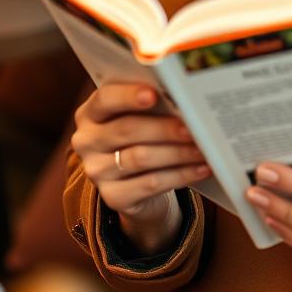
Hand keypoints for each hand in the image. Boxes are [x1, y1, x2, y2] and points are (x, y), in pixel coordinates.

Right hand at [71, 84, 210, 253]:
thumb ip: (154, 104)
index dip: (129, 96)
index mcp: (92, 113)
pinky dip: (181, 175)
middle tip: (194, 126)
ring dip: (178, 152)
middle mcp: (87, 141)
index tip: (154, 94)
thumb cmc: (145, 135)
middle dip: (165, 127)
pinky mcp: (113, 197)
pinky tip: (202, 168)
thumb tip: (185, 98)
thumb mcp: (143, 116)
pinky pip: (150, 184)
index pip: (105, 99)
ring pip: (140, 158)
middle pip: (127, 129)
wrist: (139, 181)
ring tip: (204, 148)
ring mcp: (97, 172)